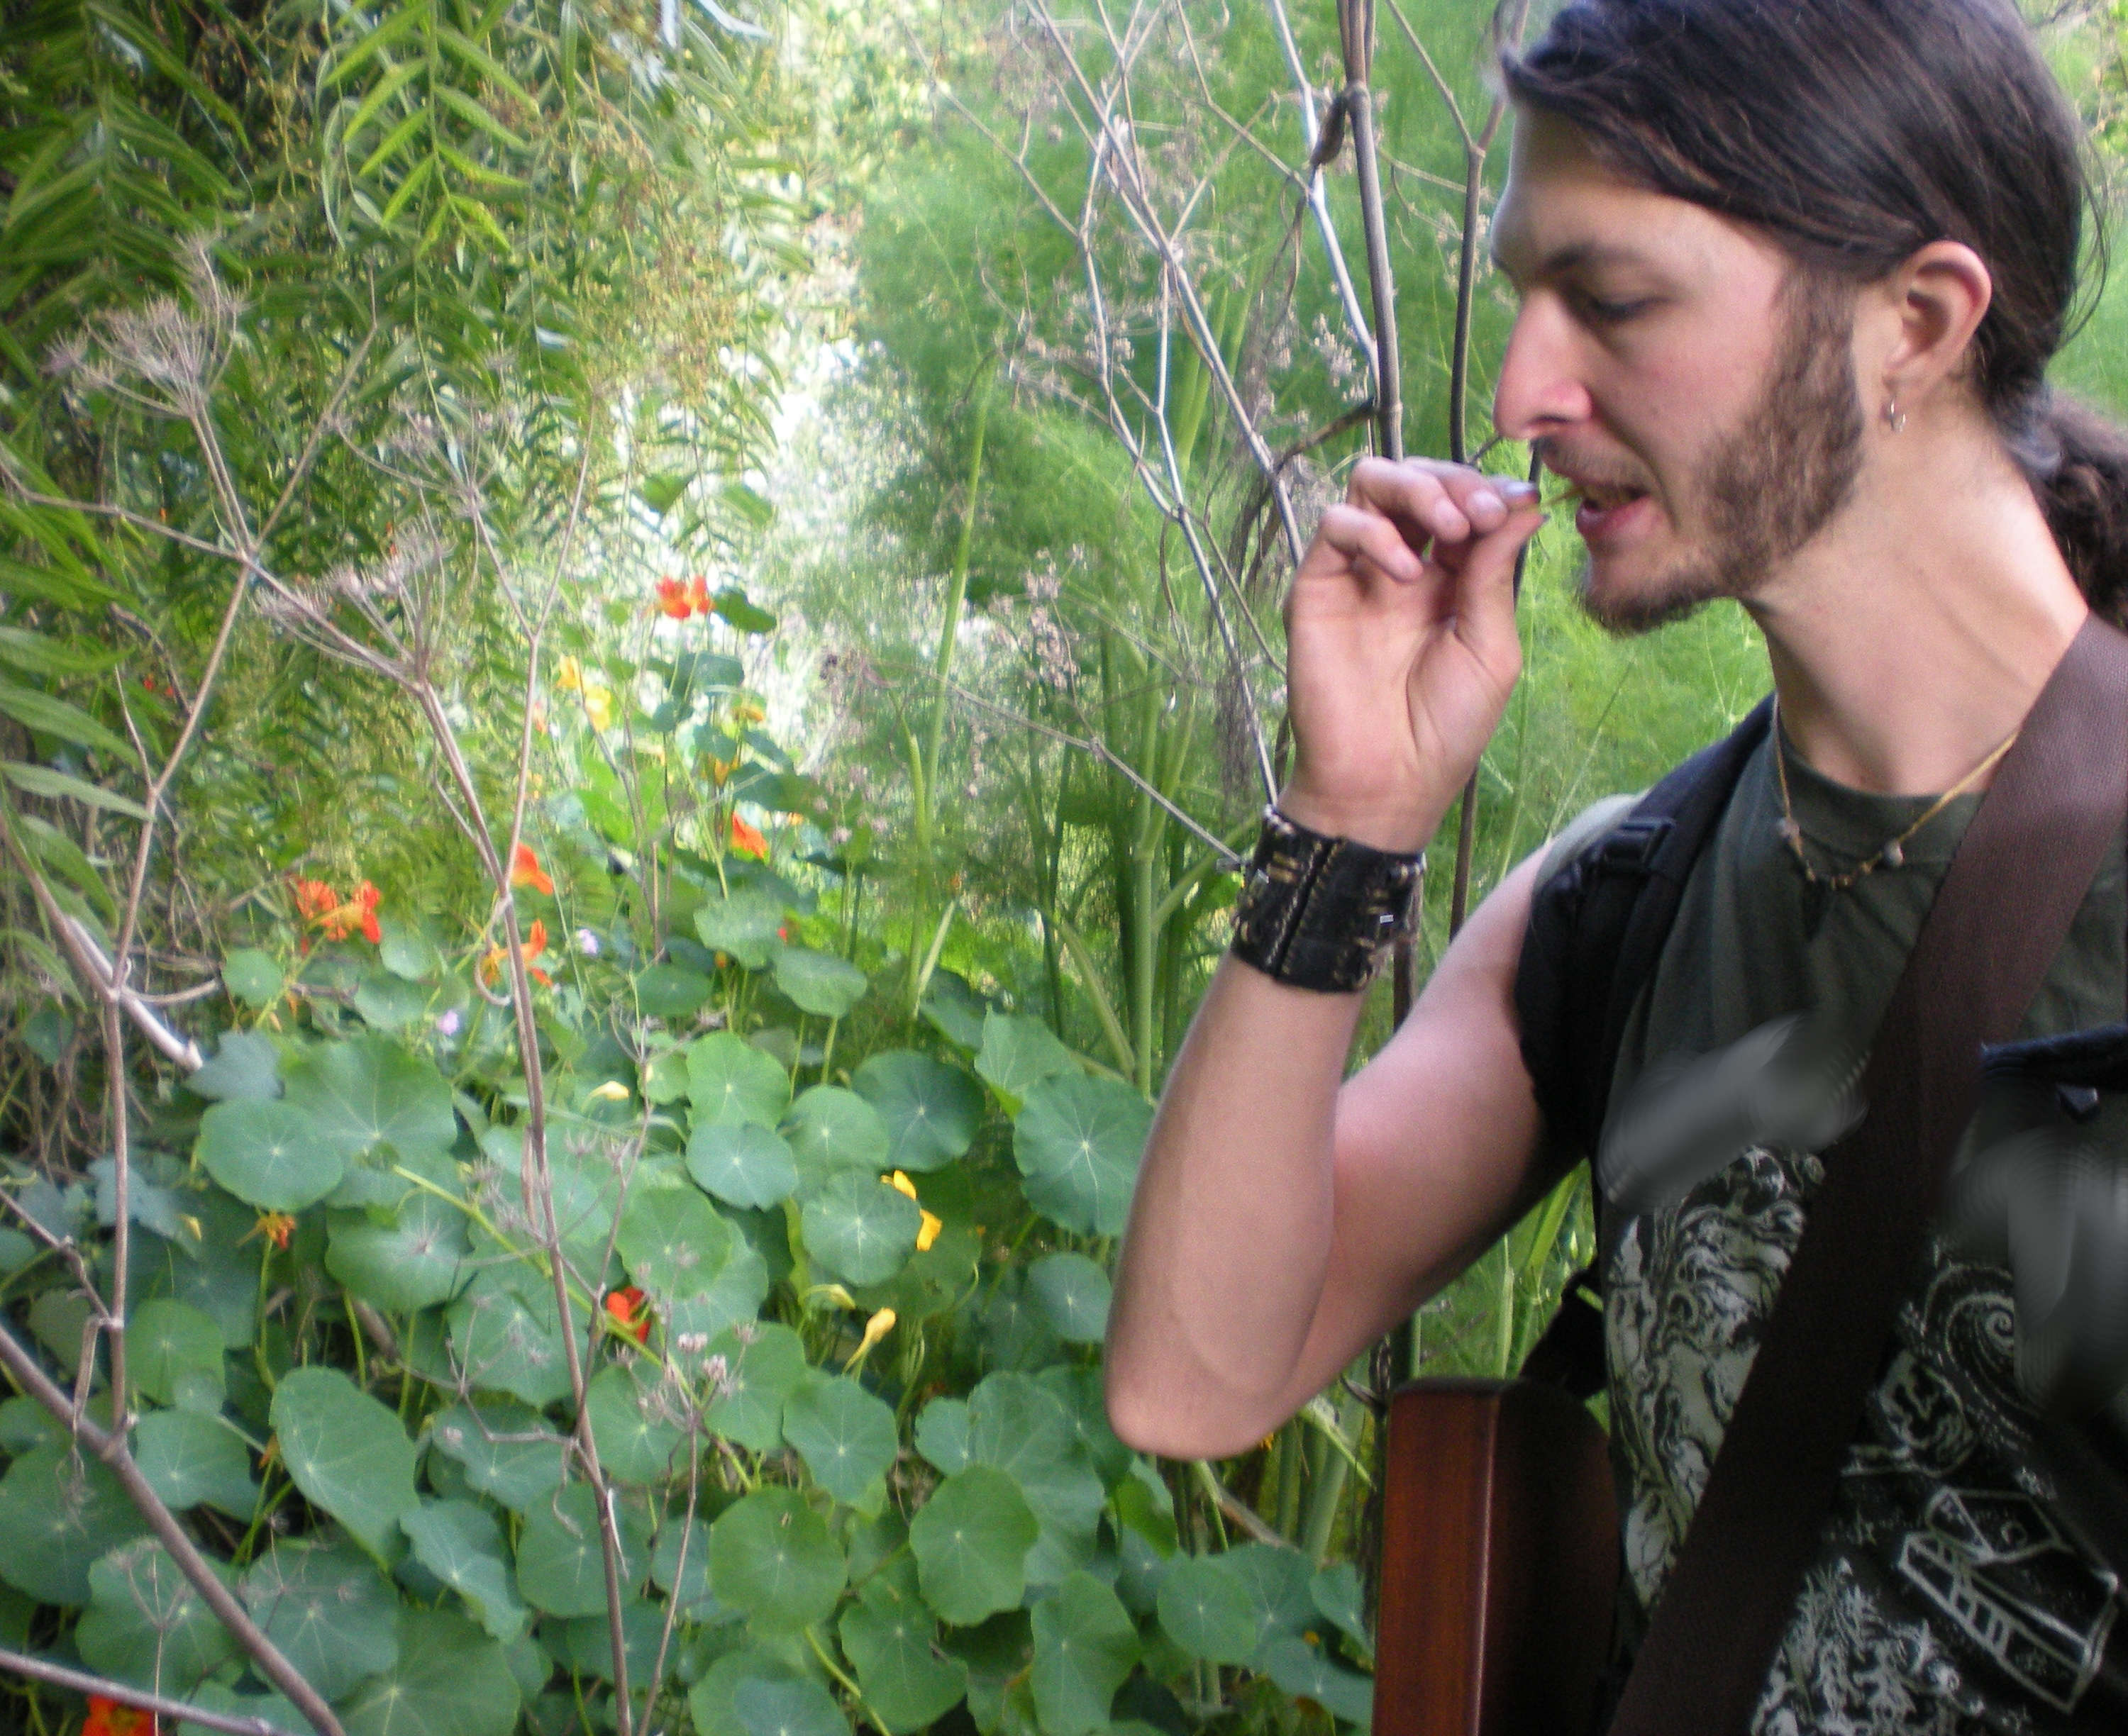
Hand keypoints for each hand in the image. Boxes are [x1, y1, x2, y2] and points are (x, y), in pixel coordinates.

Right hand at [1278, 457, 1541, 851]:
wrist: (1388, 779)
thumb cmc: (1446, 726)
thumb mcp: (1492, 646)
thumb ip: (1497, 572)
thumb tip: (1525, 501)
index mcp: (1452, 577)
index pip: (1465, 502)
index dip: (1488, 490)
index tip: (1512, 506)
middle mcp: (1404, 564)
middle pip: (1419, 479)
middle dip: (1455, 482)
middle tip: (1479, 515)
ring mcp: (1358, 572)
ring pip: (1372, 482)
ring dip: (1415, 488)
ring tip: (1447, 526)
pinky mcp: (1318, 586)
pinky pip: (1335, 525)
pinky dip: (1372, 531)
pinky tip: (1404, 574)